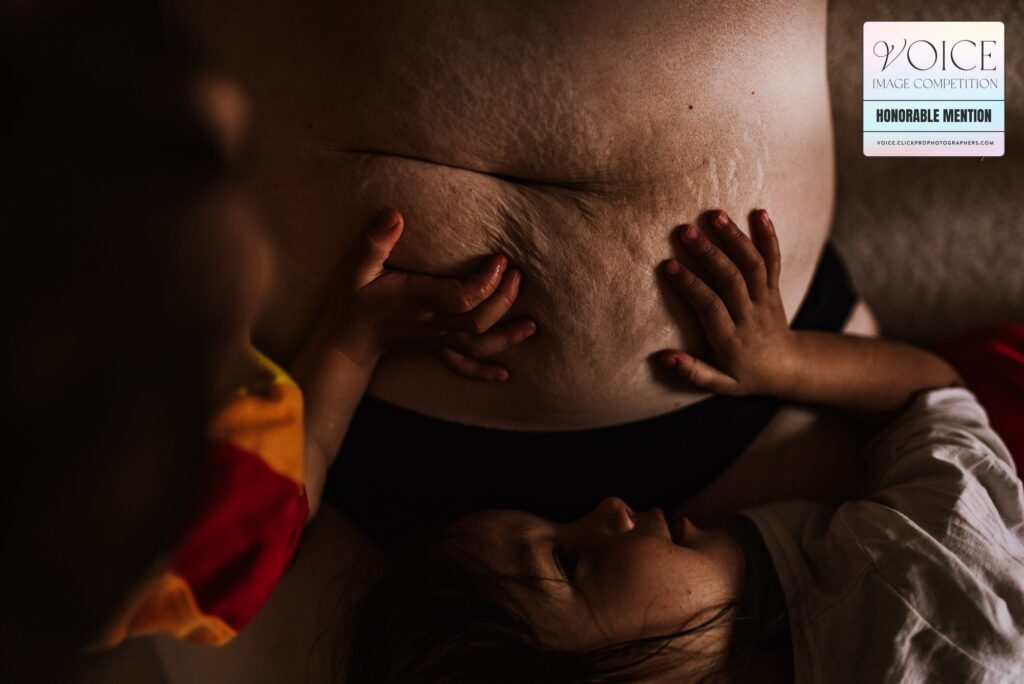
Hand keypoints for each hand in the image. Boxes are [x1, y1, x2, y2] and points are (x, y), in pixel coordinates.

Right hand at [321, 209, 536, 379]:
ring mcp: (435, 338)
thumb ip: (375, 241)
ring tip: (531, 326)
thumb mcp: (355, 267)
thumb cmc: (351, 300)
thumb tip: (394, 215)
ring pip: (476, 345)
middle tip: (518, 276)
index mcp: (417, 299)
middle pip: (477, 321)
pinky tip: (503, 374)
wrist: (344, 341)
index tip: (501, 260)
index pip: (461, 298)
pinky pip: (461, 364)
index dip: (486, 282)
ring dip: (506, 337)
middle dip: (503, 301)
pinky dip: (483, 370)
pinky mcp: (435, 346)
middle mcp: (431, 322)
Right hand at [657, 209, 796, 394]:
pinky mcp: (774, 288)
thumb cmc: (745, 375)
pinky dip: (769, 236)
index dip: (690, 285)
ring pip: (754, 265)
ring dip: (735, 238)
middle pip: (732, 280)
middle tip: (685, 230)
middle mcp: (750, 315)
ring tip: (715, 215)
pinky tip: (760, 211)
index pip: (710, 307)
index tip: (668, 265)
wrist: (787, 368)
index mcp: (731, 339)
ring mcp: (765, 299)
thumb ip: (692, 372)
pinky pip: (774, 260)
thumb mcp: (719, 384)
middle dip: (709, 253)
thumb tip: (662, 357)